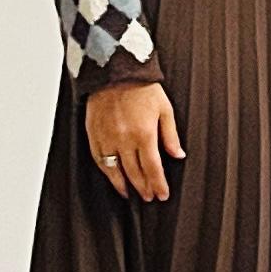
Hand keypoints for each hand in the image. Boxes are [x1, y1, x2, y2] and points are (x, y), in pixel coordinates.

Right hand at [83, 78, 182, 203]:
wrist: (115, 73)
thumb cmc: (142, 88)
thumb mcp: (165, 110)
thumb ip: (170, 135)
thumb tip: (177, 155)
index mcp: (144, 134)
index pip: (153, 167)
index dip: (157, 184)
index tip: (162, 194)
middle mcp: (124, 140)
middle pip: (134, 172)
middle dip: (143, 188)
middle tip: (149, 198)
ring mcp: (106, 138)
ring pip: (114, 170)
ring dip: (123, 185)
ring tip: (131, 194)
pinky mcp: (93, 135)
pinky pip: (99, 159)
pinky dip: (106, 172)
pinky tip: (113, 177)